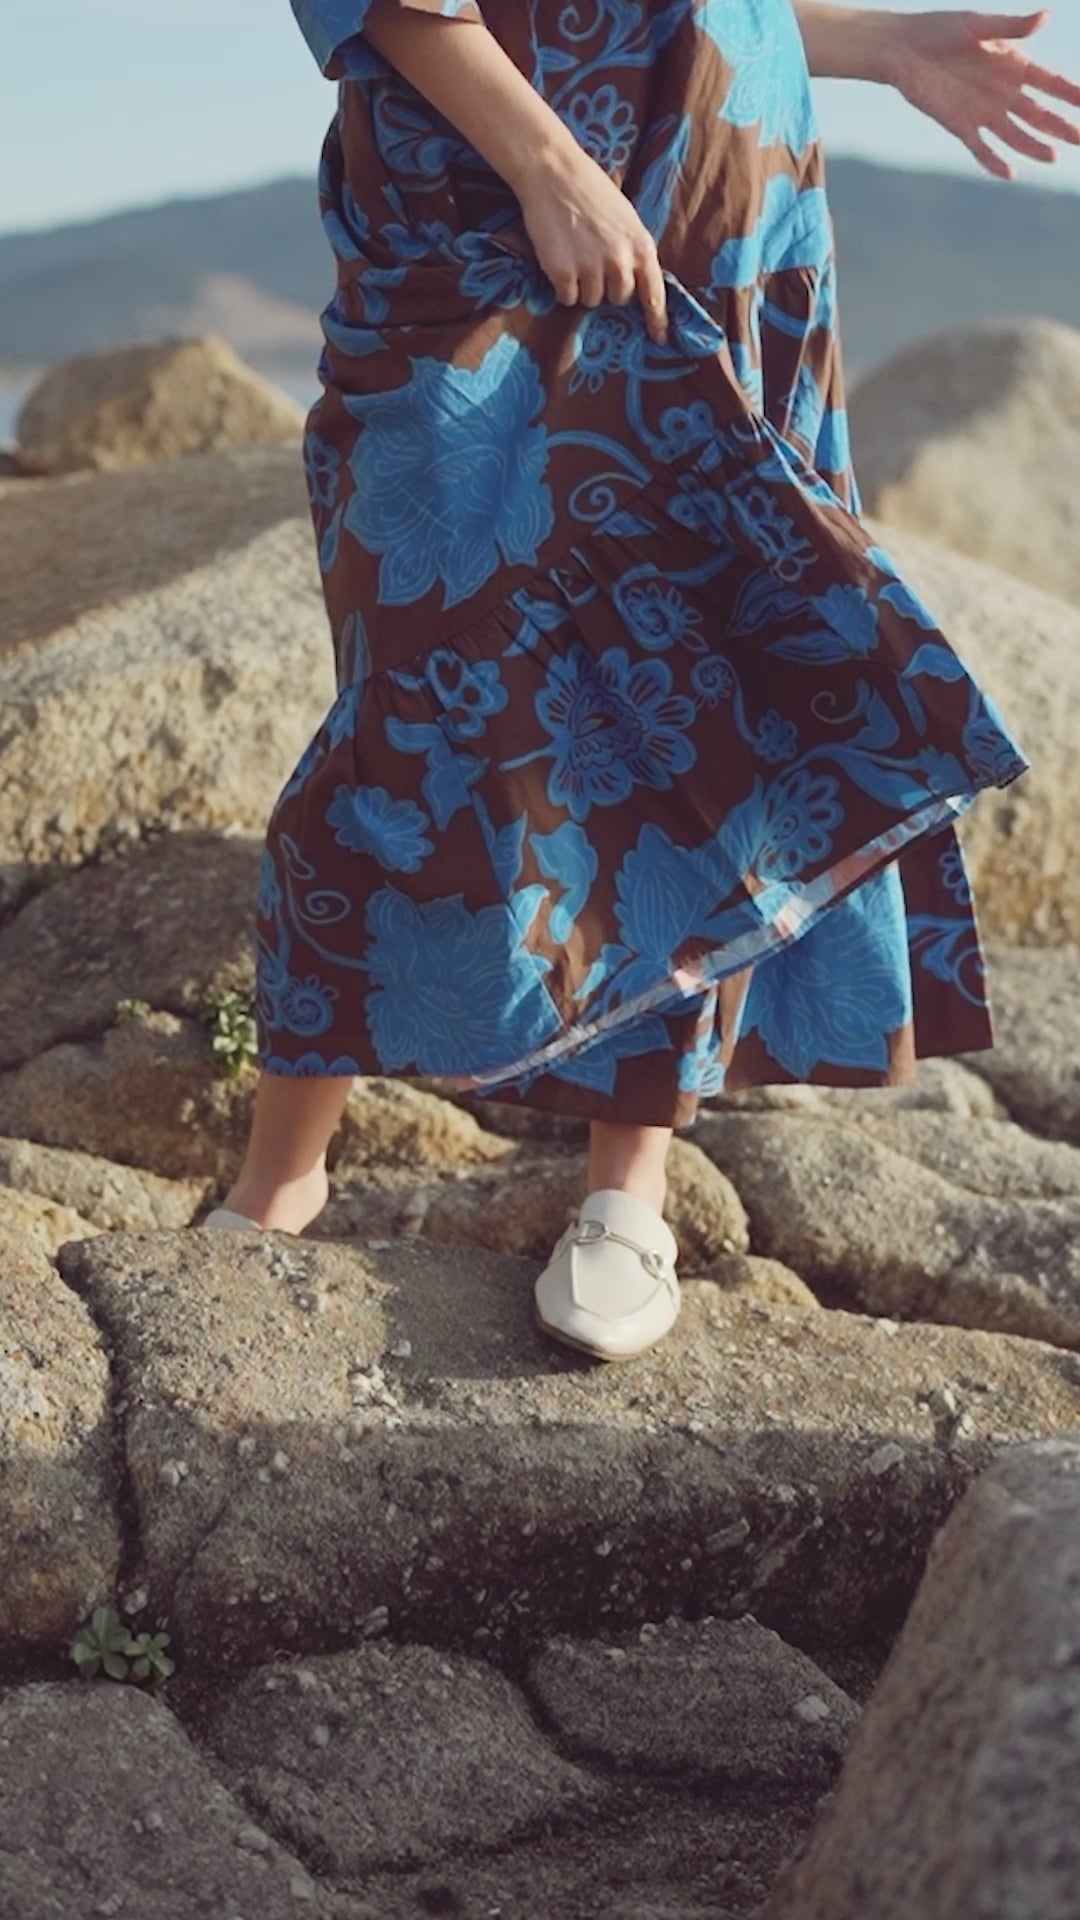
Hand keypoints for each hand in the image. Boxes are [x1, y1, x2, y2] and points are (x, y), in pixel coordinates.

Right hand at [513, 145, 669, 343]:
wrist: (554, 172)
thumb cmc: (591, 191)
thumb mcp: (626, 218)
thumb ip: (633, 250)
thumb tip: (635, 284)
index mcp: (641, 246)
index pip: (654, 293)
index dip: (657, 319)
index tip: (659, 339)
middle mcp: (620, 261)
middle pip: (618, 299)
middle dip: (607, 287)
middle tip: (592, 260)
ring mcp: (591, 268)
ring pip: (590, 300)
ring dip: (582, 286)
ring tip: (574, 253)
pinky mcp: (563, 273)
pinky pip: (567, 298)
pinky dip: (562, 286)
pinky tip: (559, 259)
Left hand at [889, 8, 1079, 179]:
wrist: (902, 50)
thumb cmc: (939, 29)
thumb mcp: (977, 24)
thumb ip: (1011, 26)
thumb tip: (1046, 17)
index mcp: (1013, 65)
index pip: (1049, 82)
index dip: (1069, 92)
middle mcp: (1003, 92)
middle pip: (1038, 114)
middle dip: (1061, 126)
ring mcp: (983, 112)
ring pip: (1015, 135)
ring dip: (1033, 146)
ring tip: (1053, 157)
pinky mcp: (961, 126)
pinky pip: (981, 148)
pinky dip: (993, 161)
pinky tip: (1009, 172)